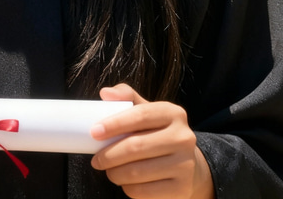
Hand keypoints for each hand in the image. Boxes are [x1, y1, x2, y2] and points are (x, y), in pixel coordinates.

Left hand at [89, 84, 213, 198]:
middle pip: (136, 146)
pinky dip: (128, 188)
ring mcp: (185, 165)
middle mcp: (183, 137)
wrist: (187, 164)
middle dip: (109, 155)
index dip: (114, 123)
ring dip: (115, 173)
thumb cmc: (158, 133)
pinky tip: (125, 182)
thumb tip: (105, 93)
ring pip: (137, 172)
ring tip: (109, 170)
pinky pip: (144, 192)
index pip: (140, 115)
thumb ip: (127, 97)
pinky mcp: (181, 189)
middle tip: (96, 160)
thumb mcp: (147, 111)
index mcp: (173, 113)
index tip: (94, 132)